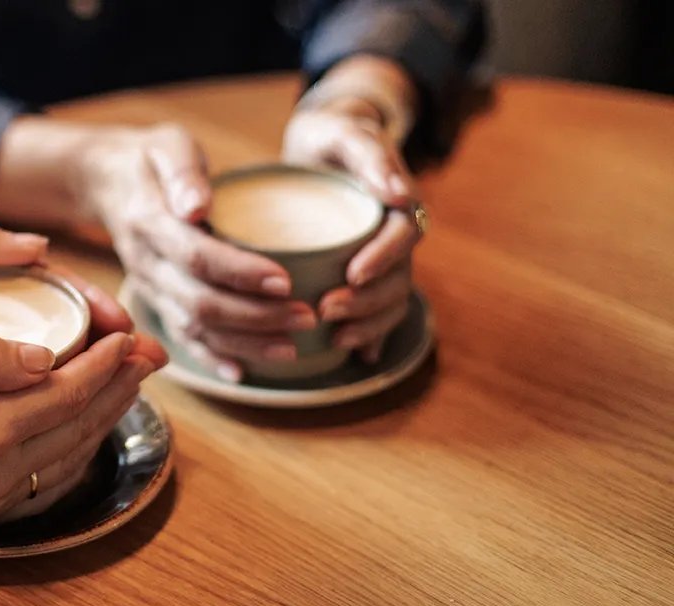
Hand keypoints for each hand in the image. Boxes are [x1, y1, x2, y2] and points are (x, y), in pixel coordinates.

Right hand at [0, 330, 165, 543]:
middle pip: (81, 426)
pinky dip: (77, 446)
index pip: (66, 393)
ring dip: (105, 417)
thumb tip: (46, 357)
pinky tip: (87, 421)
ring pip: (71, 454)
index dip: (104, 363)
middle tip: (150, 355)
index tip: (129, 336)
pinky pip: (49, 478)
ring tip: (130, 382)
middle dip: (121, 388)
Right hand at [72, 124, 318, 381]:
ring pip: (194, 329)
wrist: (106, 181)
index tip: (286, 280)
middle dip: (255, 317)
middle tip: (307, 316)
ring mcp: (149, 288)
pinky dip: (212, 358)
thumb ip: (183, 171)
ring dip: (244, 343)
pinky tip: (243, 373)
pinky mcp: (155, 301)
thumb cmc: (152, 159)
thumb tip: (196, 205)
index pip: (197, 257)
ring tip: (292, 347)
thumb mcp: (167, 145)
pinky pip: (180, 339)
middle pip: (200, 303)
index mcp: (149, 222)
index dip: (241, 273)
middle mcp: (146, 263)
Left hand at [282, 57, 421, 361]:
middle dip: (367, 301)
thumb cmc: (330, 135)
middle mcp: (394, 236)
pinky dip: (370, 336)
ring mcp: (381, 260)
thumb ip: (370, 153)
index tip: (353, 274)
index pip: (403, 235)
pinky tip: (356, 356)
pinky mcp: (363, 276)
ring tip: (334, 338)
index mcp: (396, 203)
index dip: (383, 258)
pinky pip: (377, 312)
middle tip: (327, 310)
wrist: (320, 146)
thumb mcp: (343, 131)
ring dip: (367, 324)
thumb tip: (399, 194)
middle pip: (397, 277)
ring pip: (389, 300)